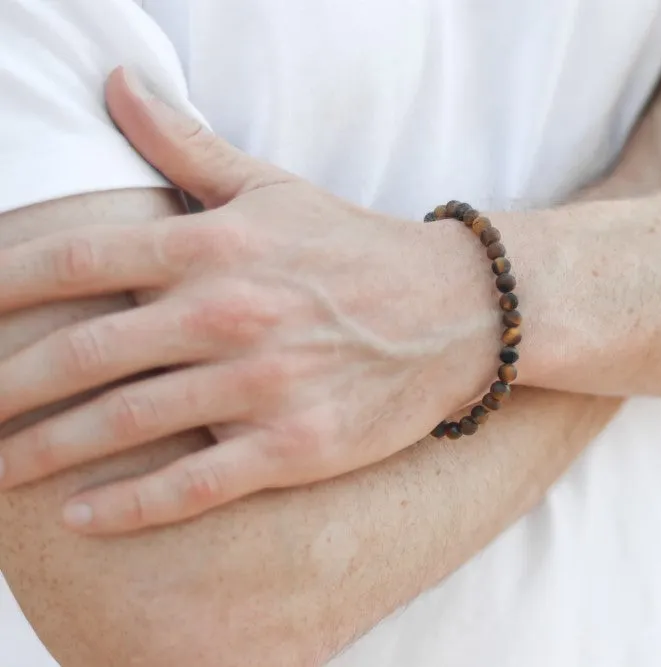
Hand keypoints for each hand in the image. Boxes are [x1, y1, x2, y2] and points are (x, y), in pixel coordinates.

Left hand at [0, 68, 496, 531]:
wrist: (455, 312)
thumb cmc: (355, 248)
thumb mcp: (271, 188)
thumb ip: (184, 145)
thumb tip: (114, 81)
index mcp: (215, 244)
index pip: (76, 264)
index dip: (0, 290)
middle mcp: (230, 313)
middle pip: (82, 353)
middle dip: (4, 387)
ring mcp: (263, 384)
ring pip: (125, 423)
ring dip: (42, 452)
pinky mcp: (296, 446)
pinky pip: (194, 485)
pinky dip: (128, 506)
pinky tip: (77, 516)